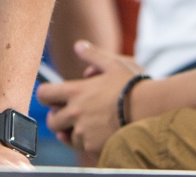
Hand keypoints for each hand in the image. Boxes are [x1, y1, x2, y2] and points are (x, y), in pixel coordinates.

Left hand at [36, 41, 143, 163]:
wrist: (152, 112)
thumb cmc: (134, 86)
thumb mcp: (114, 63)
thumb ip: (93, 55)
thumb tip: (79, 46)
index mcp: (76, 92)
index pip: (43, 95)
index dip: (46, 95)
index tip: (54, 96)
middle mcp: (75, 114)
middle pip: (51, 121)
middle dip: (57, 117)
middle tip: (70, 113)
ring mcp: (84, 133)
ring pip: (67, 136)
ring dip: (73, 131)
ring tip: (88, 124)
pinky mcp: (95, 148)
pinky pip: (83, 147)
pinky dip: (87, 142)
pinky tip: (97, 134)